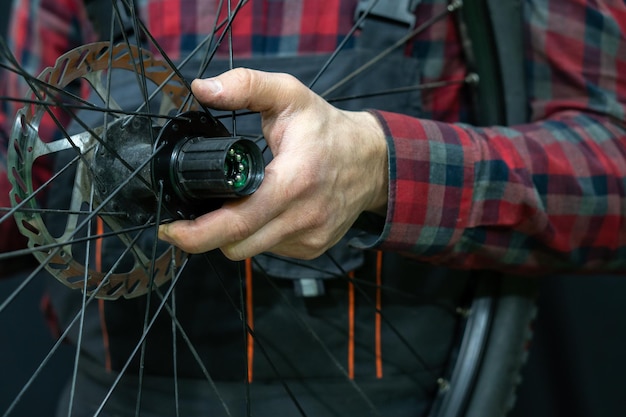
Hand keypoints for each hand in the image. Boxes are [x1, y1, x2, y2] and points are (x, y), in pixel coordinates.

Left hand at [158, 68, 387, 259]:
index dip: (197, 233)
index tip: (170, 227)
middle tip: (189, 218)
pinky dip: (257, 235)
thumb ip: (246, 86)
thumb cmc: (328, 129)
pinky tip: (262, 212)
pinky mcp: (313, 248)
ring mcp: (310, 237)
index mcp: (294, 180)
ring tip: (232, 206)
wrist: (371, 162)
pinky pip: (270, 250)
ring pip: (250, 251)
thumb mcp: (290, 94)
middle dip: (206, 236)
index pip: (237, 223)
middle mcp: (303, 217)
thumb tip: (202, 88)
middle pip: (237, 246)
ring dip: (233, 235)